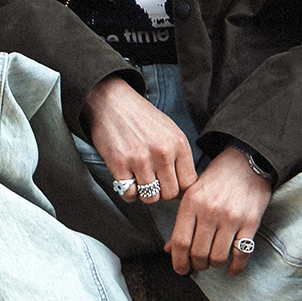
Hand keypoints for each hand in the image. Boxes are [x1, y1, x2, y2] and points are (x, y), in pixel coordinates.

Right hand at [85, 75, 196, 204]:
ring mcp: (141, 159)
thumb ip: (179, 156)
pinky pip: (129, 195)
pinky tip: (127, 179)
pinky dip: (128, 192)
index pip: (189, 183)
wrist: (112, 102)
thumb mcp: (170, 131)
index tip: (171, 184)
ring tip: (140, 180)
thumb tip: (185, 187)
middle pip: (170, 193)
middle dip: (162, 192)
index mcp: (179, 143)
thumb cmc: (142, 118)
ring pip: (150, 198)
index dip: (180, 188)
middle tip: (153, 182)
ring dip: (144, 193)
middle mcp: (162, 152)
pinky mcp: (119, 165)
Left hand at [165, 146, 272, 277]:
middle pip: (199, 253)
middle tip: (199, 264)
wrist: (246, 161)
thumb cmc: (216, 178)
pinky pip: (241, 254)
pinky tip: (232, 269)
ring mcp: (231, 217)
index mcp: (192, 202)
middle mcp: (210, 211)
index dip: (179, 261)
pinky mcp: (250, 222)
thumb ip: (182, 221)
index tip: (181, 269)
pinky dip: (235, 267)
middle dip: (198, 265)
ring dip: (214, 265)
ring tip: (214, 260)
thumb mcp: (193, 193)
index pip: (180, 241)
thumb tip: (169, 249)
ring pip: (218, 257)